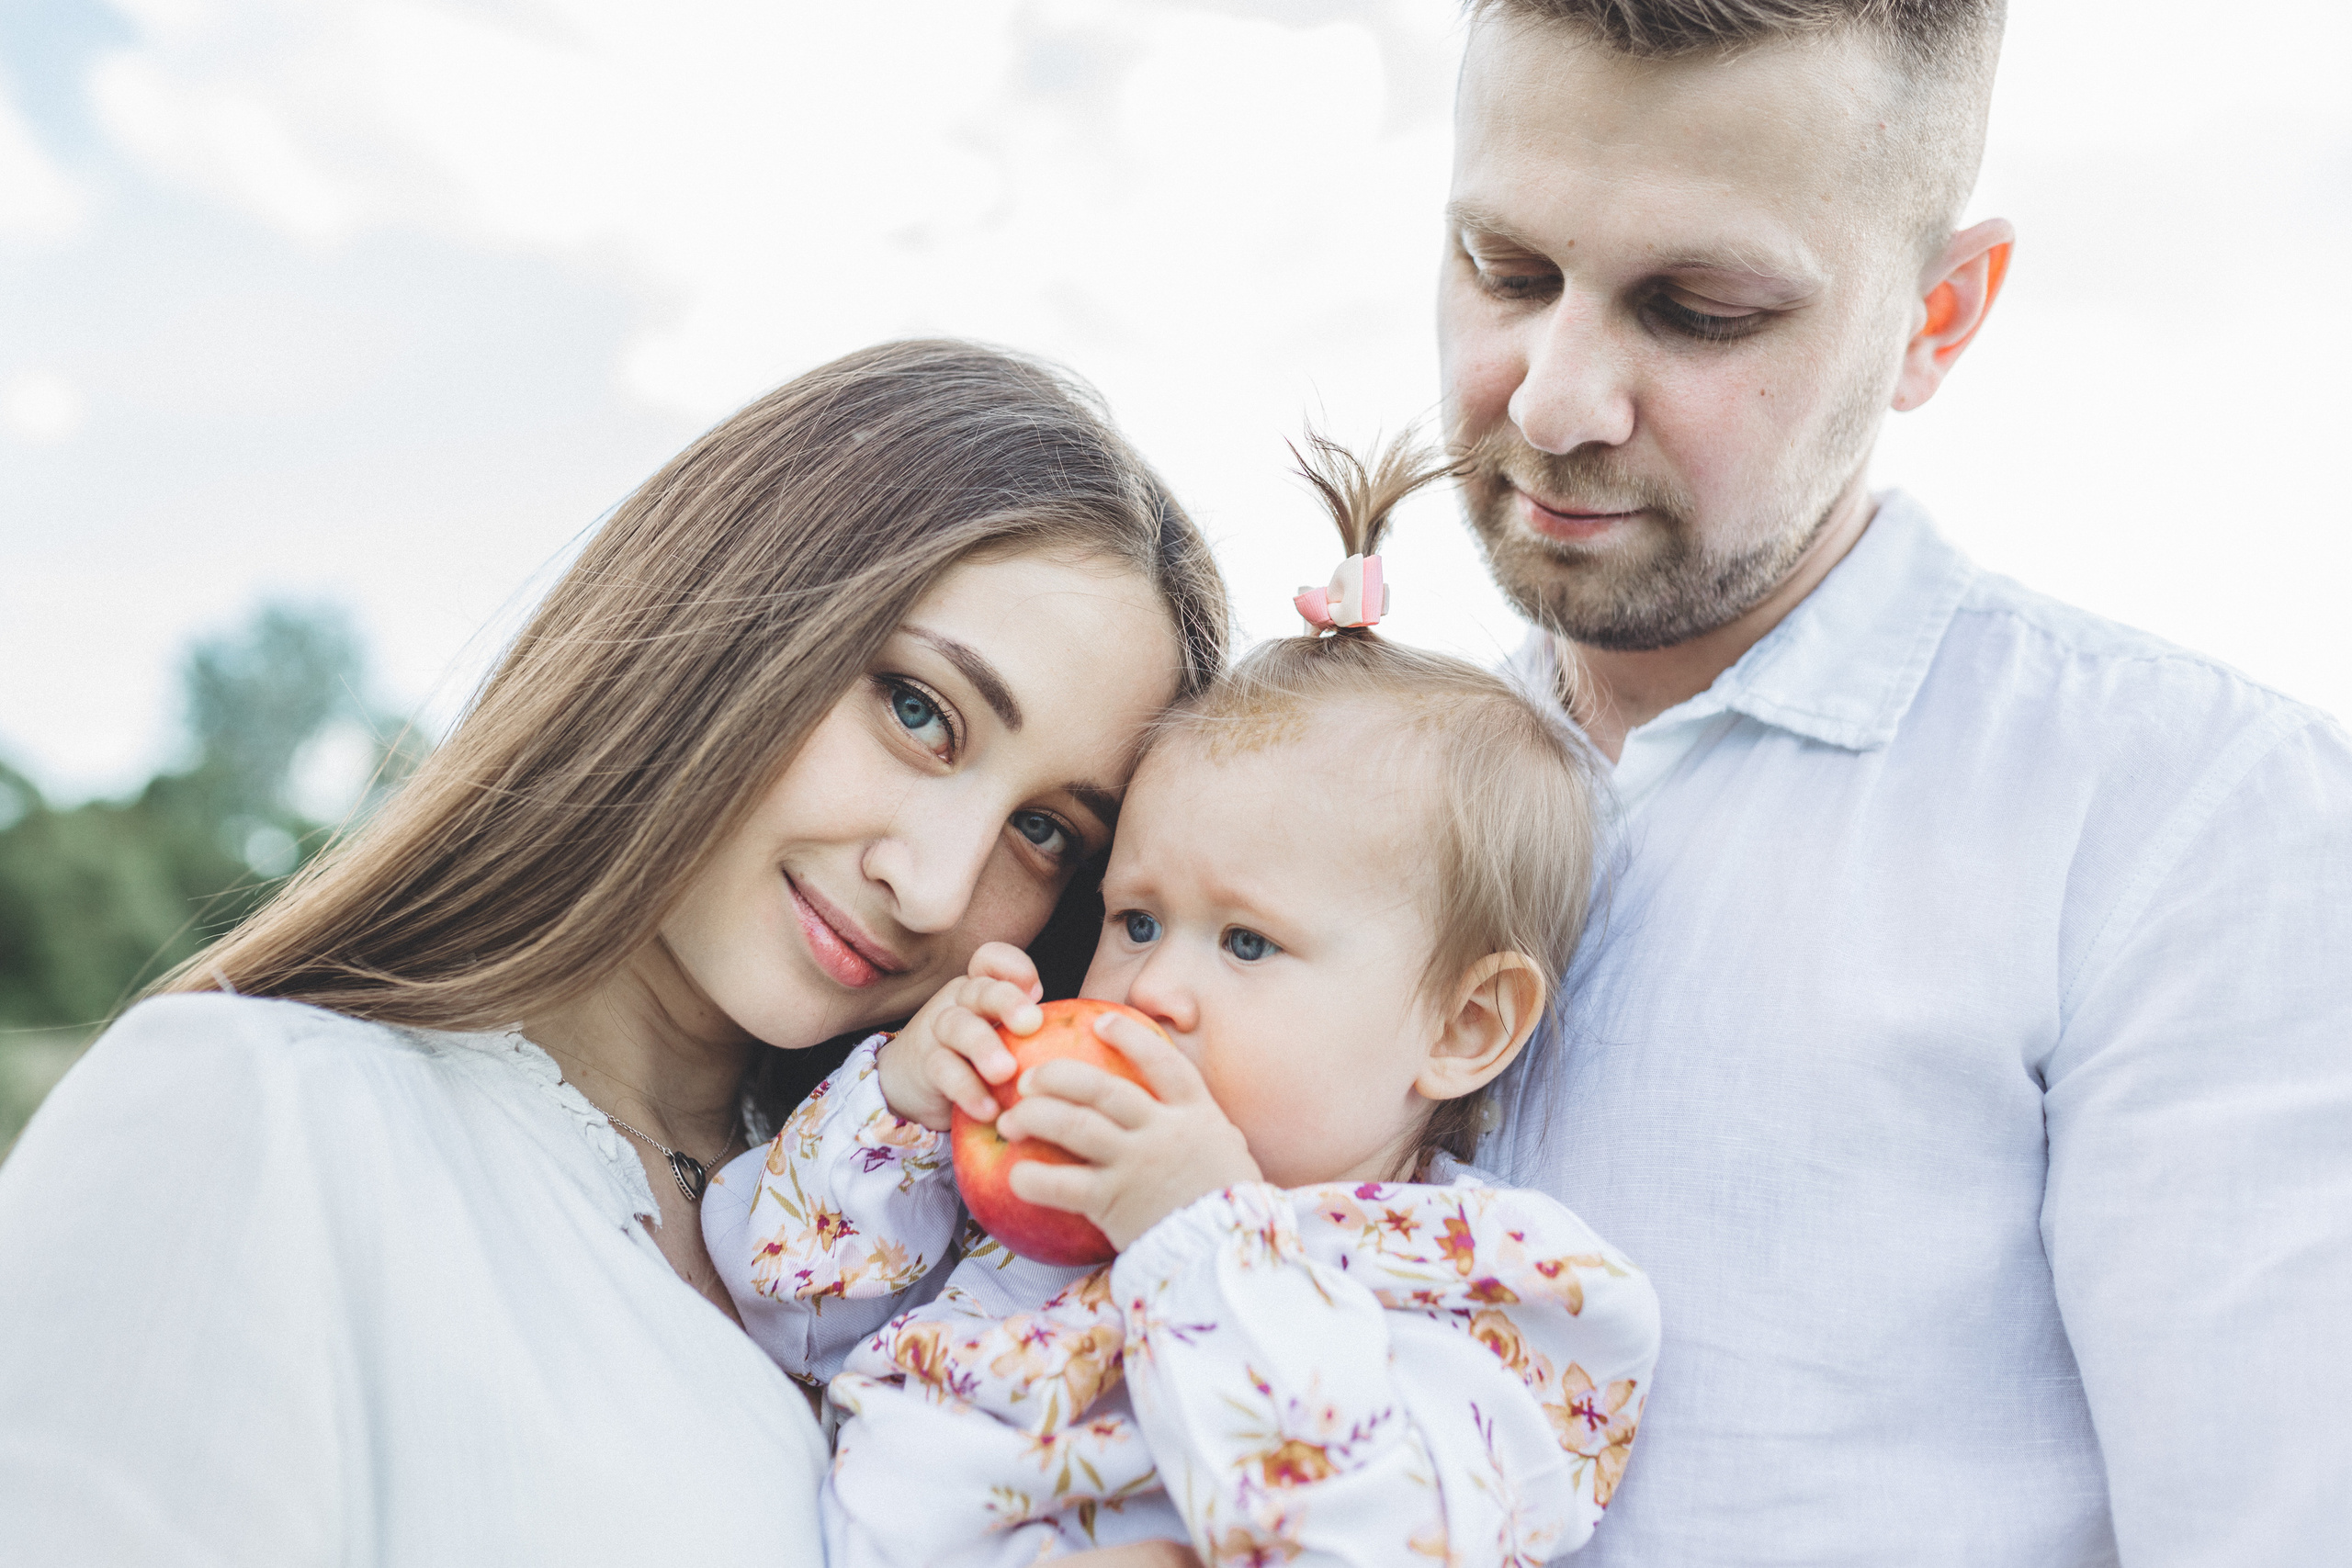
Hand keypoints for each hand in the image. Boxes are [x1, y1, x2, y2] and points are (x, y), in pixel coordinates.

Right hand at [875, 943, 1043, 1131]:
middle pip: (980, 988)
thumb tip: (1119, 1036)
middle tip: (1030, 1023)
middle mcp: (961, 1002)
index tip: (1036, 989)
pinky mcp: (926, 1066)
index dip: (1011, 965)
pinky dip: (966, 1090)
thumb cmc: (981, 1058)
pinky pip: (943, 1070)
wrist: (916, 1084)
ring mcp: (939, 1030)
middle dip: (1006, 1001)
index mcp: (984, 988)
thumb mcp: (1009, 1036)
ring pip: (957, 1025)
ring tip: (1004, 1072)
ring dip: (983, 1047)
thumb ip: (1046, 1029)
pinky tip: (989, 1111)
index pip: (991, 958)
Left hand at [995, 1009, 1260, 1248]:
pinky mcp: (1113, 1201)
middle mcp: (1162, 1131)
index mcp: (1194, 1114)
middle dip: (1057, 1076)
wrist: (1229, 1254)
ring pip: (1074, 1124)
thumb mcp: (1228, 1152)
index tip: (1101, 1022)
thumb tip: (1195, 1115)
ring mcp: (1136, 1164)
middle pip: (1100, 1087)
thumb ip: (1205, 1129)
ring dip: (1035, 1117)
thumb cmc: (1231, 1205)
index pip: (1161, 1061)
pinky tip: (1015, 1175)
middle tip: (1028, 1080)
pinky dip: (1034, 1177)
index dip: (1129, 1037)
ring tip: (1011, 1121)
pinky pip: (1062, 1183)